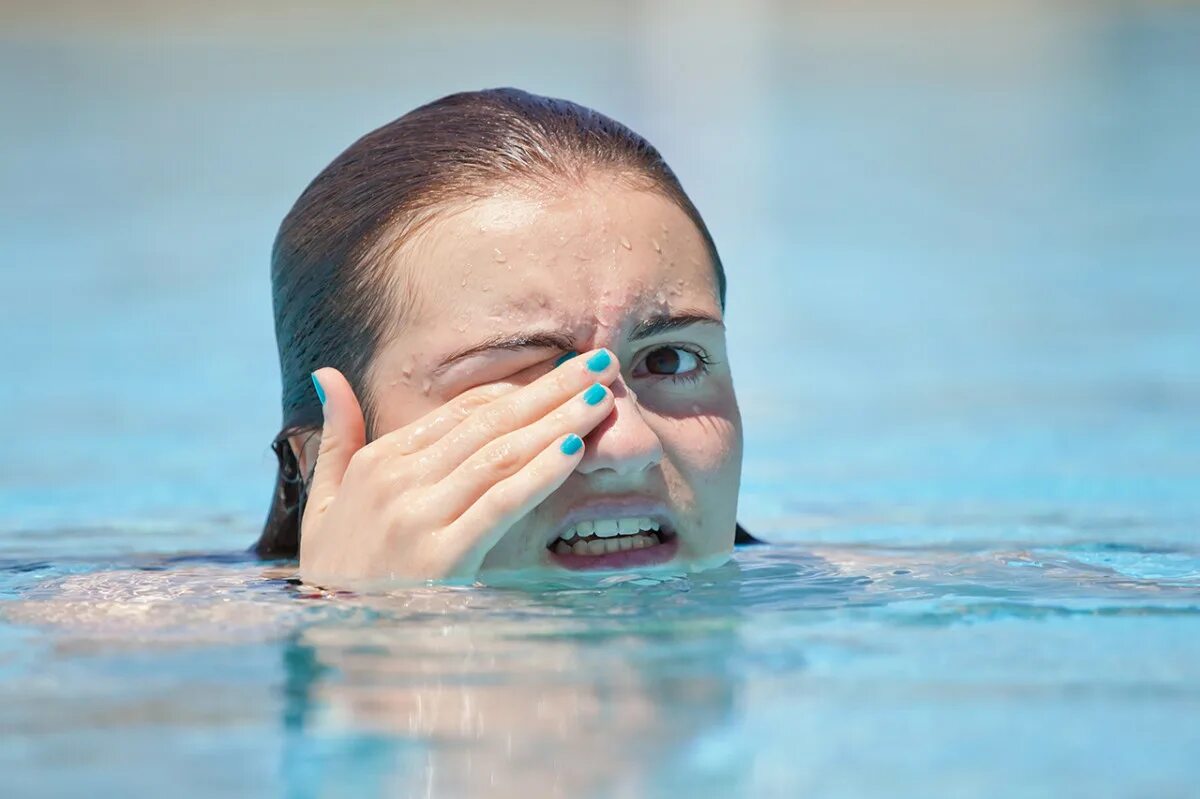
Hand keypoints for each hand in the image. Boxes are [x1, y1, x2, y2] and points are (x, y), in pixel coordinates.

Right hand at [298, 349, 618, 584]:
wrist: (330, 639)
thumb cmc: (336, 574)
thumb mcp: (324, 501)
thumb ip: (336, 436)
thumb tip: (328, 373)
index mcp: (380, 462)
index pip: (463, 412)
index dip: (519, 387)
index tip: (565, 370)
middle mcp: (399, 480)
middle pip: (491, 422)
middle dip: (552, 390)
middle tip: (602, 363)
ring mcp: (419, 516)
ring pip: (501, 455)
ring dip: (557, 422)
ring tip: (601, 398)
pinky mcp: (442, 556)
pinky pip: (500, 504)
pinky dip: (539, 474)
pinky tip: (574, 449)